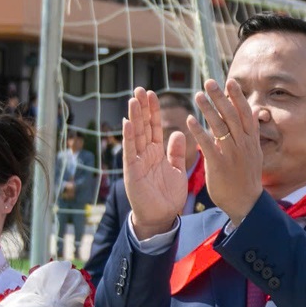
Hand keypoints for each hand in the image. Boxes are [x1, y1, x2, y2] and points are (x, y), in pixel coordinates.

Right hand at [120, 88, 188, 238]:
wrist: (162, 218)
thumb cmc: (168, 196)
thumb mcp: (177, 170)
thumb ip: (176, 152)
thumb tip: (177, 132)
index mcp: (156, 152)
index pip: (154, 127)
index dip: (153, 111)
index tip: (152, 94)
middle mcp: (145, 154)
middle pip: (144, 127)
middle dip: (142, 108)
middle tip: (141, 88)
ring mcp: (137, 162)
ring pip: (136, 135)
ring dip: (134, 117)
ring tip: (134, 100)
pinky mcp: (132, 172)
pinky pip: (131, 152)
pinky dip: (129, 137)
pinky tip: (127, 123)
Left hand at [190, 79, 263, 224]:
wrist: (246, 204)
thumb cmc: (247, 178)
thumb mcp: (254, 154)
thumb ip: (250, 133)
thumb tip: (252, 113)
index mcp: (252, 141)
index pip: (246, 114)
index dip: (238, 97)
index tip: (230, 81)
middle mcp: (244, 145)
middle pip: (232, 116)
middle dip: (221, 97)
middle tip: (209, 82)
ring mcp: (232, 154)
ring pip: (220, 127)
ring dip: (208, 109)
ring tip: (198, 95)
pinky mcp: (219, 165)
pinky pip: (208, 145)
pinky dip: (199, 131)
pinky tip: (189, 120)